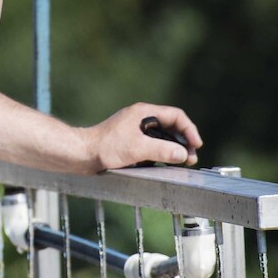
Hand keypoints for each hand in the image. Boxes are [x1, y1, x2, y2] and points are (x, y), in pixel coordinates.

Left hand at [84, 102, 202, 171]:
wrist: (82, 154)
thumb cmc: (105, 147)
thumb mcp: (138, 149)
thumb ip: (162, 150)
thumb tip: (182, 154)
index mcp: (143, 112)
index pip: (176, 116)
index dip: (189, 130)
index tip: (195, 145)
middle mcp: (140, 118)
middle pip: (170, 127)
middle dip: (182, 142)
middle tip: (190, 158)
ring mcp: (134, 130)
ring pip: (161, 137)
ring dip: (172, 149)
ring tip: (180, 162)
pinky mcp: (129, 141)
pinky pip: (151, 145)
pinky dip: (159, 154)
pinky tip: (161, 164)